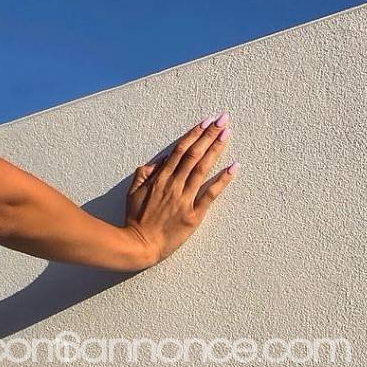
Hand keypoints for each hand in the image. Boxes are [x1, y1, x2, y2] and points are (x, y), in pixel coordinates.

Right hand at [125, 113, 238, 264]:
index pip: (179, 151)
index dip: (194, 134)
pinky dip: (223, 180)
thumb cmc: (135, 220)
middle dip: (209, 135)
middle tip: (222, 119)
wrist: (139, 246)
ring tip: (227, 133)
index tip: (206, 122)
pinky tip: (233, 167)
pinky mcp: (193, 215)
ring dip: (216, 149)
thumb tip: (161, 159)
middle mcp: (173, 185)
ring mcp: (184, 200)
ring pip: (202, 169)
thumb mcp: (133, 193)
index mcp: (159, 179)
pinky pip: (210, 194)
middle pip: (193, 154)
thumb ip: (144, 174)